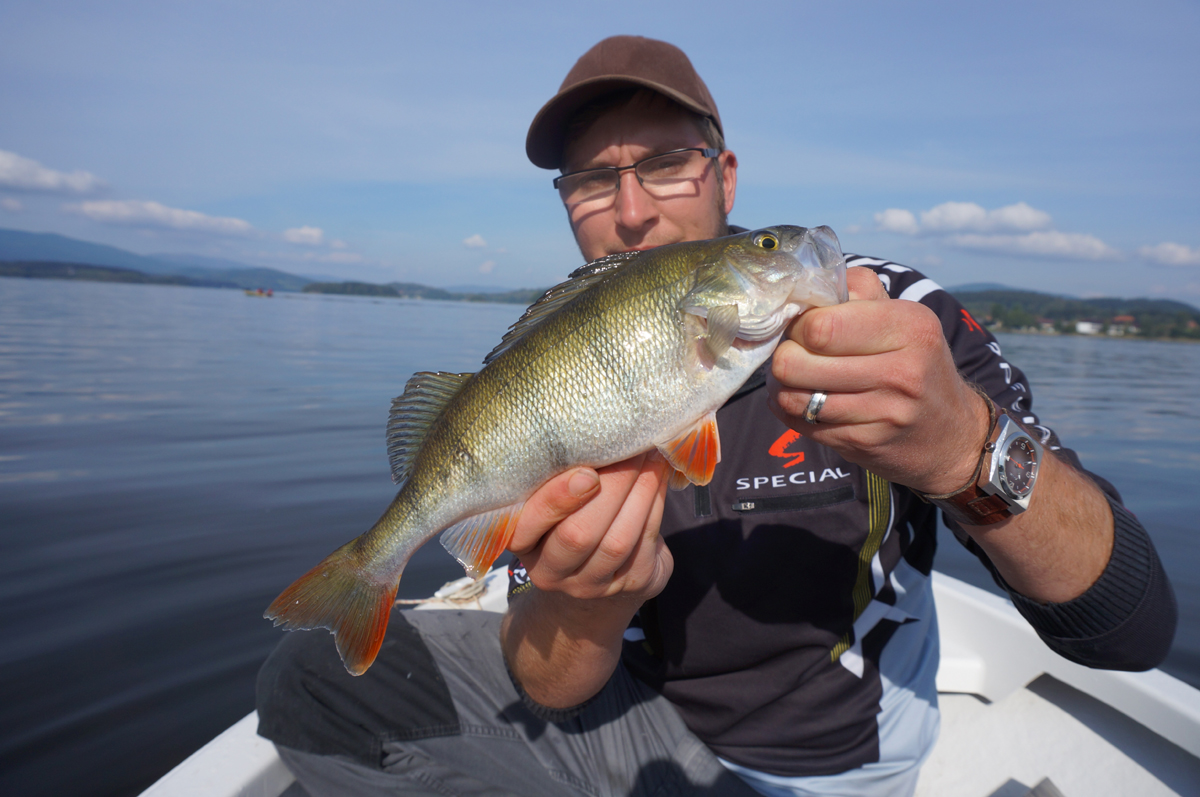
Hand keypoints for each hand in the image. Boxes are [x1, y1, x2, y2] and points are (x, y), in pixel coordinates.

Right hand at [508, 452, 673, 604]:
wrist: (596, 567)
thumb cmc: (568, 514)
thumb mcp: (548, 496)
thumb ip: (556, 474)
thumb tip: (590, 429)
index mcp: (521, 542)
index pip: (527, 527)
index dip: (556, 500)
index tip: (586, 473)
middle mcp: (550, 571)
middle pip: (579, 535)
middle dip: (611, 487)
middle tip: (631, 447)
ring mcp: (591, 585)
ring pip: (617, 541)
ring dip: (640, 491)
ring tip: (649, 456)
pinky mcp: (631, 582)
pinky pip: (645, 541)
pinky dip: (655, 503)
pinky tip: (659, 476)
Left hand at [767, 267, 988, 494]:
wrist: (949, 433)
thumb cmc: (912, 361)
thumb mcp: (900, 316)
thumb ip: (856, 290)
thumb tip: (808, 282)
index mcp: (909, 326)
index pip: (819, 325)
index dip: (798, 325)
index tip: (803, 326)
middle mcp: (902, 371)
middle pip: (796, 363)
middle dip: (784, 355)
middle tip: (794, 353)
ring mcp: (884, 413)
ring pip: (792, 397)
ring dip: (783, 386)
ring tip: (795, 377)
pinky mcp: (864, 444)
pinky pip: (801, 424)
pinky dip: (792, 411)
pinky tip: (805, 401)